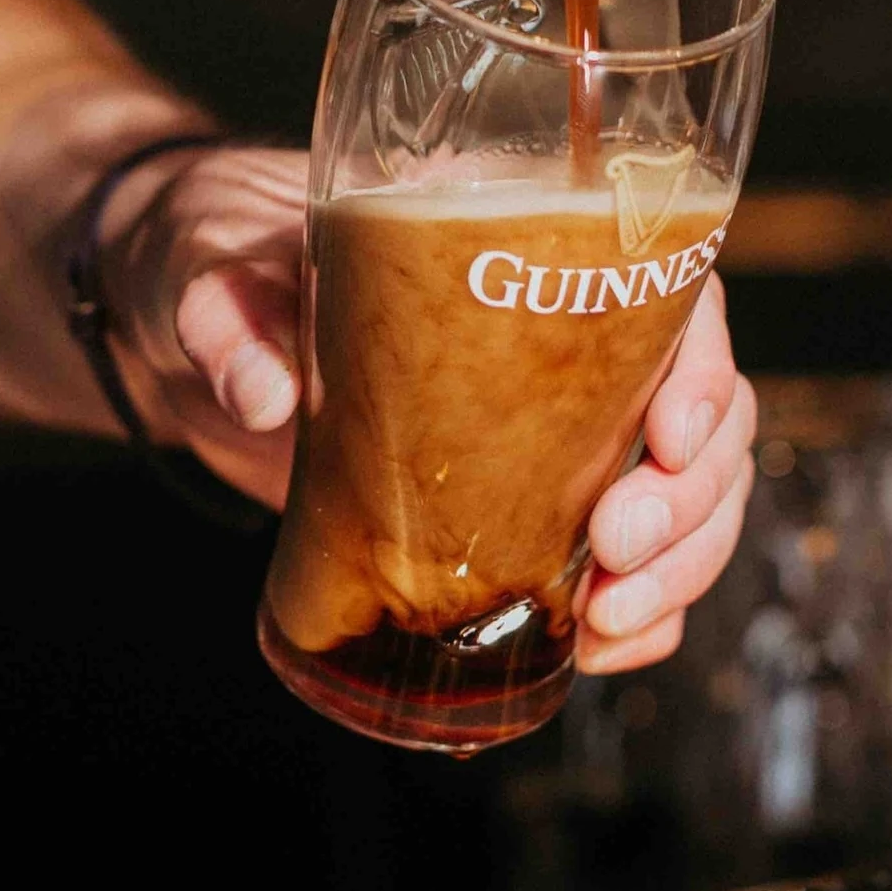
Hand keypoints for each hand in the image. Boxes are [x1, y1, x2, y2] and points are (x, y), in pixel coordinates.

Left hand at [113, 146, 756, 673]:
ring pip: (685, 491)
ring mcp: (552, 425)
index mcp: (526, 244)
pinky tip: (607, 646)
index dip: (700, 367)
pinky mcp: (518, 500)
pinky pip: (626, 559)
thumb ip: (231, 317)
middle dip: (689, 495)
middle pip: (698, 409)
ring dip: (680, 564)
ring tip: (612, 618)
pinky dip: (645, 612)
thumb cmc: (220, 252)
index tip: (670, 437)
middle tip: (616, 548)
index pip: (671, 290)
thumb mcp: (215, 264)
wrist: (191, 319)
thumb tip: (265, 396)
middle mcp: (565, 334)